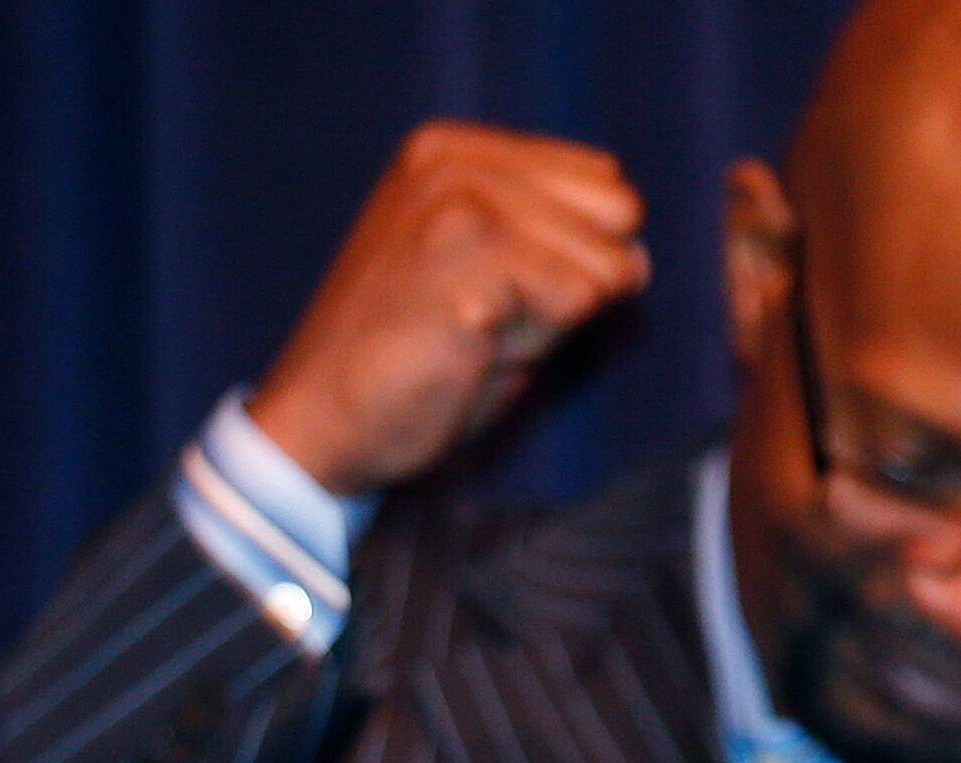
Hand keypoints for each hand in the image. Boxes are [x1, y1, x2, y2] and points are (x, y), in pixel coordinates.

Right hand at [248, 121, 650, 497]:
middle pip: (619, 212)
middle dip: (581, 279)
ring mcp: (456, 207)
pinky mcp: (467, 266)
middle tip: (498, 312)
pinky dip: (542, 341)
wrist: (323, 416)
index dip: (581, 251)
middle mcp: (453, 161)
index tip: (502, 284)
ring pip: (605, 262)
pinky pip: (579, 299)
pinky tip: (475, 349)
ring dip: (558, 319)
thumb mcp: (486, 266)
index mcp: (455, 149)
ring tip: (479, 332)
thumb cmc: (416, 351)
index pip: (605, 179)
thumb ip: (553, 237)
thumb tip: (637, 255)